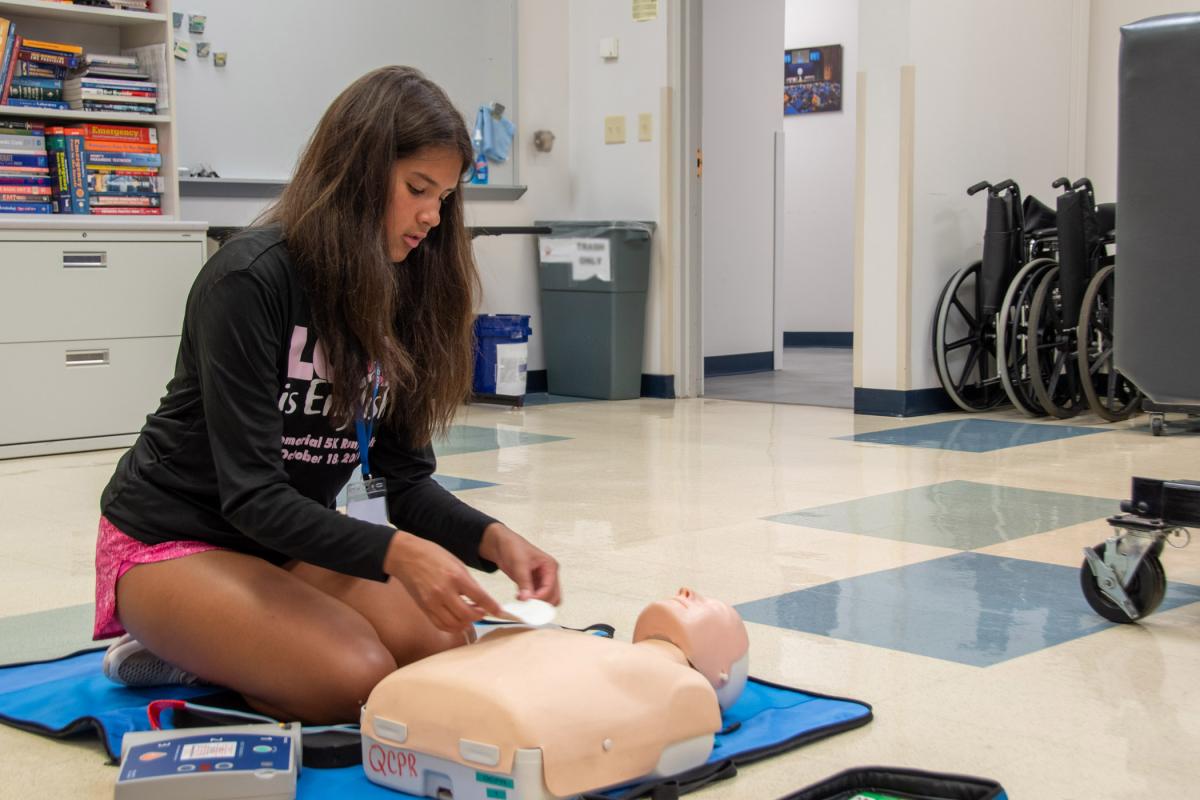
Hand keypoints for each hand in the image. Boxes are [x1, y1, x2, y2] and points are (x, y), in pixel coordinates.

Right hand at [384, 531, 502, 632]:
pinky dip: (452, 626)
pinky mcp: (424, 608)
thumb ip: (469, 583)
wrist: (406, 556)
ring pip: (454, 624)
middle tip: (482, 611)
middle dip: (479, 616)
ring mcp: (432, 602)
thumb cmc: (433, 556)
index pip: (479, 597)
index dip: (492, 607)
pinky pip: (441, 625)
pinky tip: (458, 620)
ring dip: (466, 623)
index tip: (500, 612)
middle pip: (467, 615)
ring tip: (470, 615)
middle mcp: (444, 592)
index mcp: (455, 577)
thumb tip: (481, 599)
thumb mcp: (457, 563)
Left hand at [479, 523, 561, 604]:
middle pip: (553, 597)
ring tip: (522, 600)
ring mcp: (541, 580)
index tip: (528, 601)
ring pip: (546, 599)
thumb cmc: (513, 547)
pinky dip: (530, 601)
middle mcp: (549, 574)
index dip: (540, 597)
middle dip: (541, 603)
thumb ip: (524, 582)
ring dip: (536, 603)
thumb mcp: (519, 564)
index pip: (551, 588)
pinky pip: (536, 597)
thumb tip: (527, 599)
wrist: (501, 545)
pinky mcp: (533, 584)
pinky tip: (519, 597)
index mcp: (550, 566)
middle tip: (527, 604)